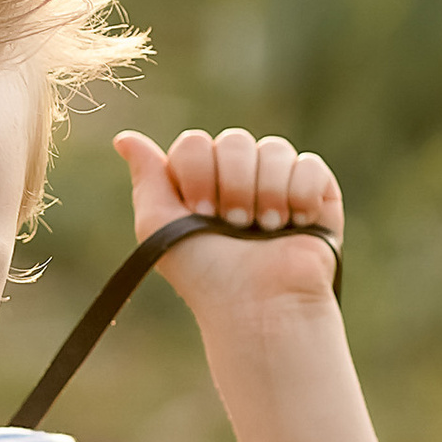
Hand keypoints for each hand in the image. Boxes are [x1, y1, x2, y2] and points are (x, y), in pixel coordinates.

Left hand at [114, 128, 342, 328]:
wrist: (259, 303)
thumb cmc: (206, 274)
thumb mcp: (158, 225)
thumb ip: (146, 178)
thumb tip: (124, 138)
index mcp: (202, 181)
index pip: (196, 143)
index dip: (197, 174)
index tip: (200, 212)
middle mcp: (240, 177)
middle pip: (235, 140)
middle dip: (232, 185)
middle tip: (234, 225)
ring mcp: (279, 183)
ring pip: (274, 148)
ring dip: (265, 192)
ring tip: (265, 230)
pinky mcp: (317, 193)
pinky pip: (309, 165)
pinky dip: (299, 194)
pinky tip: (295, 223)